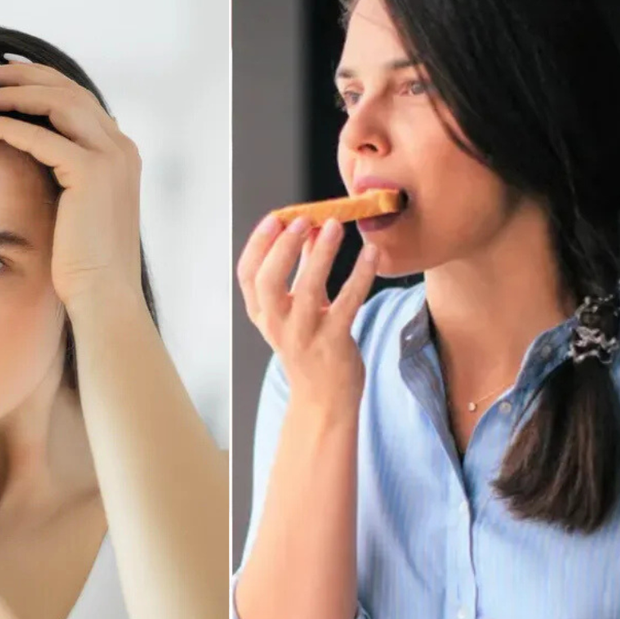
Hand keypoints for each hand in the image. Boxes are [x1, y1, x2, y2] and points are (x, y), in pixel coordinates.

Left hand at [0, 57, 142, 310]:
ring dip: (11, 92)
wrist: (105, 295)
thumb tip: (35, 158)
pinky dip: (4, 126)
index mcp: (122, 153)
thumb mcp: (81, 210)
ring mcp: (110, 157)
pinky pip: (39, 136)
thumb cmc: (87, 264)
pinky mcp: (90, 172)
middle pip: (68, 89)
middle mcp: (122, 147)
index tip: (5, 72)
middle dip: (23, 75)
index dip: (41, 78)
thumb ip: (69, 176)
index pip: (80, 98)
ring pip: (56, 102)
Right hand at [237, 215, 378, 410]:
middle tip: (303, 219)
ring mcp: (304, 336)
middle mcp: (277, 325)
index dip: (258, 243)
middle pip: (268, 281)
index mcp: (263, 314)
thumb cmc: (311, 349)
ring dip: (320, 254)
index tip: (275, 218)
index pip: (248, 274)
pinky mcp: (333, 343)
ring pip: (307, 290)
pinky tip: (371, 254)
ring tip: (335, 226)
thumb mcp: (297, 310)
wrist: (324, 400)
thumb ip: (302, 269)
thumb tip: (312, 228)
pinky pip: (348, 304)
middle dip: (282, 247)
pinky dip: (359, 276)